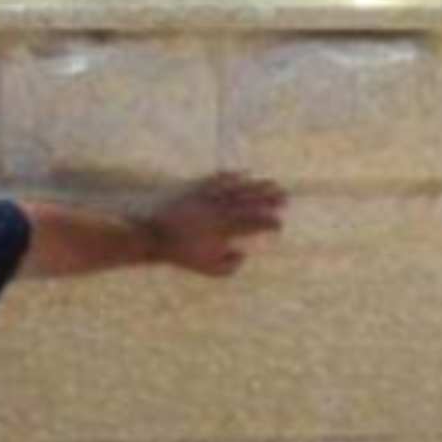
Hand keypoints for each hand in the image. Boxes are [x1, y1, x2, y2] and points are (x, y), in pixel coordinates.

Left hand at [147, 172, 285, 276]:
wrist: (156, 237)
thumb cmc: (183, 254)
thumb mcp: (208, 269)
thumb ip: (230, 265)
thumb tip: (244, 254)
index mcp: (225, 228)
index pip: (253, 223)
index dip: (269, 223)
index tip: (280, 224)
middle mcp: (220, 210)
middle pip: (250, 202)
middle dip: (269, 198)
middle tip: (286, 195)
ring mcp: (209, 198)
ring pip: (238, 189)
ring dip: (256, 185)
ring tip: (272, 183)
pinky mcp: (198, 191)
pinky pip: (219, 180)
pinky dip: (232, 176)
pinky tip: (243, 173)